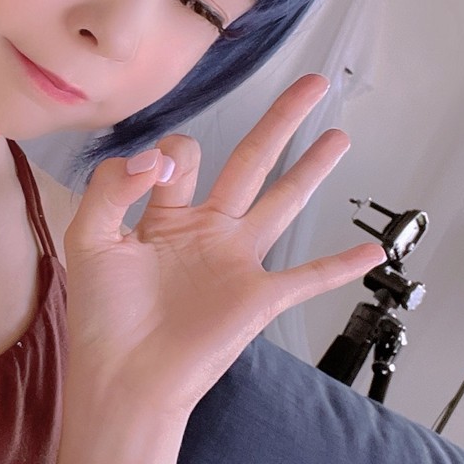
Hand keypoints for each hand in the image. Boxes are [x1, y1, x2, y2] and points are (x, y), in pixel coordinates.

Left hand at [62, 75, 385, 424]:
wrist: (123, 378)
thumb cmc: (102, 316)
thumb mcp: (89, 238)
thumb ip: (112, 188)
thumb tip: (153, 156)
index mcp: (165, 215)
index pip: (178, 157)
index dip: (164, 155)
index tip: (148, 173)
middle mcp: (207, 230)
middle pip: (250, 161)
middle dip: (280, 121)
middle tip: (311, 85)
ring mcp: (236, 262)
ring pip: (283, 201)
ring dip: (312, 169)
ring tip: (339, 136)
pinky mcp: (257, 298)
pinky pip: (309, 278)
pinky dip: (341, 265)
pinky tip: (374, 250)